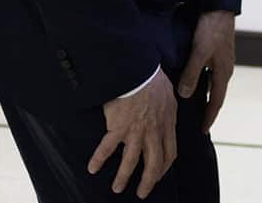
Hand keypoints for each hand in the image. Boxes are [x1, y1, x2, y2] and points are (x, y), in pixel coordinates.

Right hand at [88, 69, 176, 198]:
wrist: (137, 70)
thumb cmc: (153, 79)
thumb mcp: (169, 95)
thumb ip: (169, 110)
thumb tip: (169, 113)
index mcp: (167, 124)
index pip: (169, 153)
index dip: (164, 168)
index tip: (158, 175)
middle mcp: (153, 131)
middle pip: (153, 164)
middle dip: (148, 182)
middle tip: (141, 193)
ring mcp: (136, 131)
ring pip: (131, 162)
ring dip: (123, 178)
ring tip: (117, 188)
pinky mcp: (118, 127)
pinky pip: (107, 148)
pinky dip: (99, 160)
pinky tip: (92, 168)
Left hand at [177, 10, 234, 133]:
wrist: (219, 7)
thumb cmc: (211, 29)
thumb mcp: (199, 53)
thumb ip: (192, 74)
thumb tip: (186, 95)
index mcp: (223, 72)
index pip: (217, 102)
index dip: (209, 117)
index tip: (203, 131)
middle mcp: (225, 68)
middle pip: (217, 94)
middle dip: (209, 109)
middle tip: (199, 122)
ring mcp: (223, 59)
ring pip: (214, 83)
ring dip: (206, 95)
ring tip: (196, 105)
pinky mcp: (218, 51)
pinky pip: (211, 73)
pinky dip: (204, 81)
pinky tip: (194, 80)